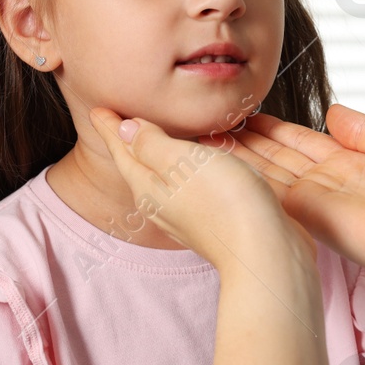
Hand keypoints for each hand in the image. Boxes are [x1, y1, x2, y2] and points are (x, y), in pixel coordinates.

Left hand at [89, 107, 315, 271]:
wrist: (265, 254)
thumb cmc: (227, 204)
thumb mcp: (182, 162)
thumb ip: (152, 144)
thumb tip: (126, 130)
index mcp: (149, 188)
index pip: (123, 151)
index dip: (110, 127)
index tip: (98, 110)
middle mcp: (163, 204)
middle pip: (137, 166)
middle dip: (127, 143)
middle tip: (116, 120)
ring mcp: (188, 216)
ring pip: (162, 177)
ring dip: (155, 155)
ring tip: (151, 136)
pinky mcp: (213, 220)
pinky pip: (187, 186)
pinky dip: (182, 168)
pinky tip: (193, 164)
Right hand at [205, 104, 364, 286]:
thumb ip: (361, 127)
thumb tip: (333, 111)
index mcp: (352, 161)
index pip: (302, 140)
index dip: (274, 127)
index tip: (248, 114)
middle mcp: (328, 181)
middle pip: (278, 156)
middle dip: (248, 140)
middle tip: (215, 124)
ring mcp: (315, 200)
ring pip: (268, 171)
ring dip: (240, 156)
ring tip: (208, 137)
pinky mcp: (306, 215)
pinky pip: (271, 190)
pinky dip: (247, 174)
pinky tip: (223, 159)